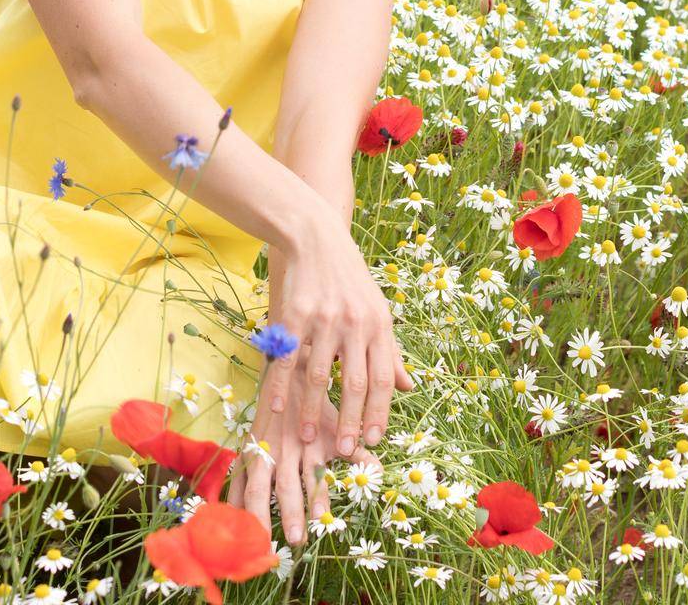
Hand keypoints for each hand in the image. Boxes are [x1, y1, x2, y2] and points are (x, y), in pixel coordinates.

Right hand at [226, 360, 381, 548]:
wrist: (289, 373)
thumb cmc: (318, 408)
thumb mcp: (339, 426)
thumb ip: (357, 451)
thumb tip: (379, 472)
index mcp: (309, 445)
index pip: (314, 475)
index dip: (318, 497)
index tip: (321, 520)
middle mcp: (285, 449)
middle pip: (286, 484)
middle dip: (290, 511)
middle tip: (297, 538)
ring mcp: (263, 451)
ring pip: (258, 484)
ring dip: (259, 511)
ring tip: (261, 538)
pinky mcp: (247, 451)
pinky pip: (238, 478)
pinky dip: (234, 499)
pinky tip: (232, 521)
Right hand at [264, 215, 413, 458]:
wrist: (318, 238)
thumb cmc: (351, 281)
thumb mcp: (378, 312)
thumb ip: (391, 352)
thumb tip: (411, 388)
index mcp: (379, 325)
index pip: (384, 379)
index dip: (380, 413)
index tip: (374, 443)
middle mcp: (355, 323)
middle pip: (356, 382)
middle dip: (352, 421)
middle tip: (345, 451)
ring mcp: (325, 318)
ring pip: (321, 375)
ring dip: (314, 410)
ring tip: (308, 437)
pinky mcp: (296, 312)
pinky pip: (288, 357)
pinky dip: (281, 386)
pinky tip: (276, 408)